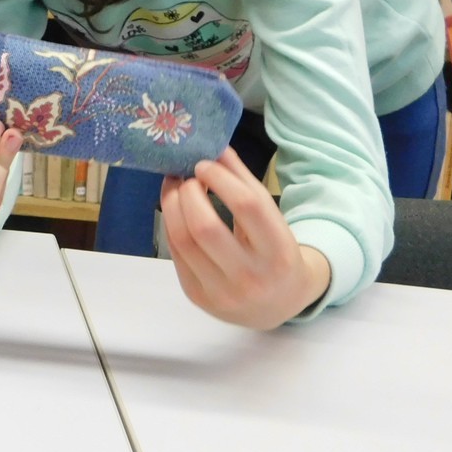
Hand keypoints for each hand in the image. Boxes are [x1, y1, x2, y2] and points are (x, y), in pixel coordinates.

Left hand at [159, 147, 332, 328]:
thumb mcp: (273, 220)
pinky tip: (175, 209)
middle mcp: (251, 278)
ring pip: (183, 239)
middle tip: (186, 176)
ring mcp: (222, 292)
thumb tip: (215, 147)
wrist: (280, 304)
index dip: (221, 178)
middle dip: (188, 192)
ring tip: (175, 186)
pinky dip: (171, 223)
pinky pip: (175, 252)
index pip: (248, 206)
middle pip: (205, 226)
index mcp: (279, 253)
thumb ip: (245, 183)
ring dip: (171, 204)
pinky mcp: (198, 297)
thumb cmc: (276, 253)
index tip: (205, 164)